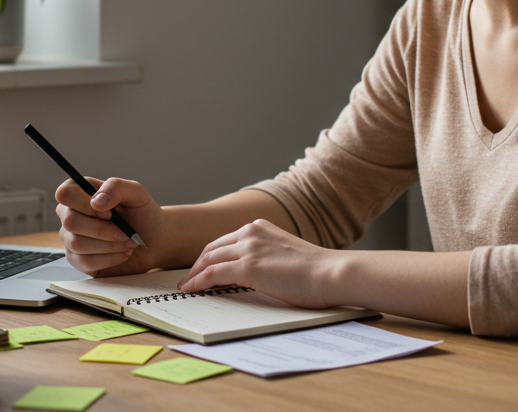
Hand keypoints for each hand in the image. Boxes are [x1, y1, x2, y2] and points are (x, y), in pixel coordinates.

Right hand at [55, 176, 167, 276]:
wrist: (153, 241)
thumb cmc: (142, 214)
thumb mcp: (136, 193)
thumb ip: (116, 187)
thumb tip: (96, 200)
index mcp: (81, 193)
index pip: (65, 194)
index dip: (84, 204)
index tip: (109, 213)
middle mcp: (71, 214)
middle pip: (70, 221)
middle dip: (103, 230)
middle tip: (125, 232)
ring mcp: (72, 238)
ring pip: (77, 243)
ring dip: (109, 245)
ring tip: (127, 243)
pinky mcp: (78, 260)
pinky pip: (85, 262)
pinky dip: (109, 259)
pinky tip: (122, 253)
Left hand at [177, 219, 342, 309]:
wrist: (331, 273)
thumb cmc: (316, 271)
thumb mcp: (284, 254)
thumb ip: (266, 256)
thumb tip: (252, 273)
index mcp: (260, 227)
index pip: (225, 241)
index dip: (210, 256)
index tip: (201, 267)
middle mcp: (251, 232)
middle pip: (212, 248)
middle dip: (197, 264)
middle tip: (188, 278)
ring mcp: (248, 248)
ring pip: (208, 259)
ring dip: (194, 274)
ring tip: (186, 286)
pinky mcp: (247, 267)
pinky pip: (212, 274)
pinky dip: (197, 282)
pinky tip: (191, 289)